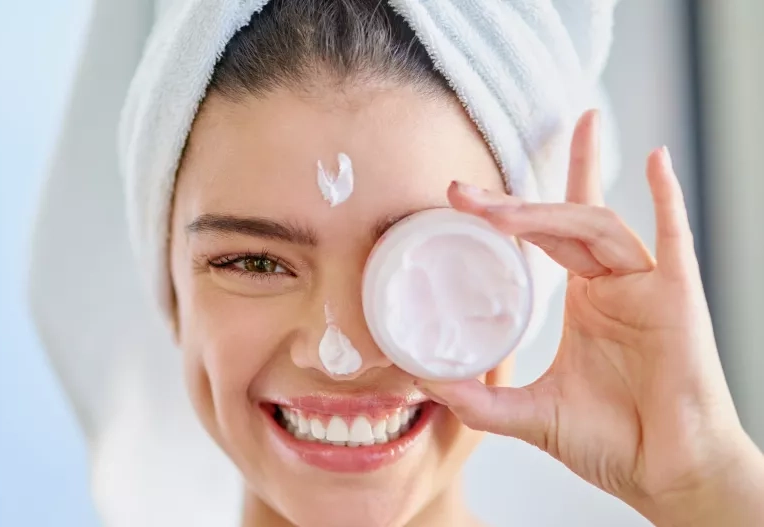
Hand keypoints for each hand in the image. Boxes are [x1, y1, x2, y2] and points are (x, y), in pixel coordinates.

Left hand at [422, 111, 763, 524]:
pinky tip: (655, 160)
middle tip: (461, 193)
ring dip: (549, 213)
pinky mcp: (679, 299)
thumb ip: (478, 398)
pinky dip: (668, 198)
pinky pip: (675, 239)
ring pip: (598, 227)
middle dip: (513, 205)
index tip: (459, 198)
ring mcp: (646, 287)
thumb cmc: (612, 443)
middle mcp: (613, 285)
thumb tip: (420, 378)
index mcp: (585, 302)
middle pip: (564, 221)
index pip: (546, 236)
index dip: (507, 212)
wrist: (666, 476)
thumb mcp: (529, 415)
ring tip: (497, 213)